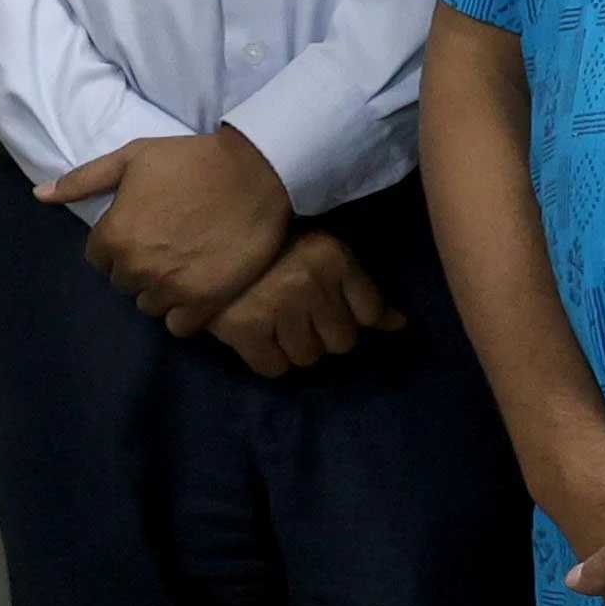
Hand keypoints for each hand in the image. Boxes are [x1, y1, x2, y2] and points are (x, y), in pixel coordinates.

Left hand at [42, 130, 294, 333]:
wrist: (254, 173)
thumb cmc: (190, 161)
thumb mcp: (132, 158)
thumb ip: (82, 180)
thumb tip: (39, 196)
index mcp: (114, 236)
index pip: (98, 260)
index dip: (118, 243)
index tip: (143, 229)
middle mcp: (136, 267)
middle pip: (123, 282)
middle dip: (139, 266)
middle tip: (167, 243)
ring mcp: (170, 288)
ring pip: (149, 304)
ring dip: (161, 289)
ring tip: (184, 263)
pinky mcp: (204, 303)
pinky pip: (178, 326)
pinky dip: (184, 312)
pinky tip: (197, 287)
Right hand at [200, 226, 398, 379]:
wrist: (203, 237)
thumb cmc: (270, 245)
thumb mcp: (321, 255)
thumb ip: (361, 291)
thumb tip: (401, 325)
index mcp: (333, 256)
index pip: (370, 313)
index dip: (350, 314)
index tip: (329, 304)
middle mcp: (310, 281)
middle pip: (342, 342)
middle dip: (324, 333)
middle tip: (299, 314)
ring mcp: (277, 306)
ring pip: (309, 357)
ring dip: (295, 347)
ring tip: (276, 322)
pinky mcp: (245, 328)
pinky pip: (274, 368)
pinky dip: (268, 359)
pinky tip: (259, 337)